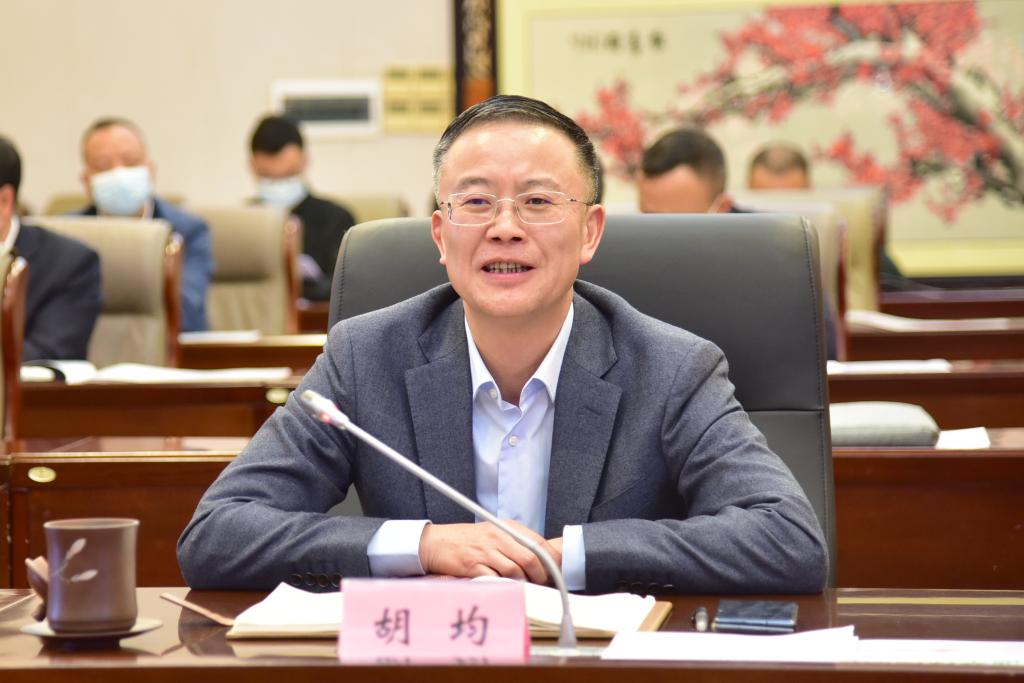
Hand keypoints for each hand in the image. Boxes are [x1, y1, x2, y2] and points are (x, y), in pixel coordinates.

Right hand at [419, 520, 559, 584]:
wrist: (437, 542)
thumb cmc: (468, 541)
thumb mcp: (495, 534)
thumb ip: (516, 543)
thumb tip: (542, 560)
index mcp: (507, 527)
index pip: (538, 542)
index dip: (551, 560)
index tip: (554, 571)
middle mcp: (498, 536)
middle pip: (530, 558)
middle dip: (540, 575)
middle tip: (540, 584)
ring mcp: (485, 551)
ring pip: (515, 571)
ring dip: (522, 583)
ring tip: (522, 587)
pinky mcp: (473, 566)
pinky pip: (496, 580)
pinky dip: (503, 587)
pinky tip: (504, 589)